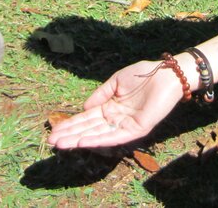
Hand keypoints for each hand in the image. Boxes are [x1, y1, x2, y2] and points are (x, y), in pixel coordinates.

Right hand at [48, 59, 185, 148]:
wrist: (166, 74)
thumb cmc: (143, 74)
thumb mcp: (116, 82)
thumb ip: (100, 95)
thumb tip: (84, 108)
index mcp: (111, 106)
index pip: (87, 118)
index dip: (71, 124)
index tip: (54, 129)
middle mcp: (116, 118)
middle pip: (89, 129)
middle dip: (70, 135)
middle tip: (51, 141)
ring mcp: (126, 125)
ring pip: (99, 135)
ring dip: (79, 139)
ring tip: (61, 144)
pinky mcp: (137, 129)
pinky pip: (115, 136)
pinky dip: (99, 139)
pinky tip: (83, 141)